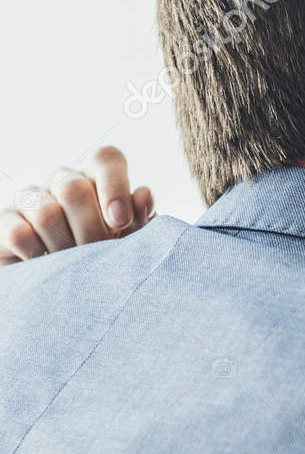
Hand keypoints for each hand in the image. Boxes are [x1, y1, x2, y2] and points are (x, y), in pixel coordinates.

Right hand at [0, 146, 154, 264]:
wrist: (72, 294)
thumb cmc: (106, 264)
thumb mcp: (130, 244)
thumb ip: (140, 221)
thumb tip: (143, 196)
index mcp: (97, 181)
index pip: (105, 159)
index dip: (115, 185)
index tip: (121, 222)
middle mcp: (63, 183)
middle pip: (74, 188)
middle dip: (91, 230)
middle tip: (98, 257)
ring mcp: (31, 200)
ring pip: (45, 212)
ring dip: (65, 248)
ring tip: (75, 269)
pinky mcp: (6, 222)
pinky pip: (18, 232)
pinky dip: (37, 254)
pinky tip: (47, 267)